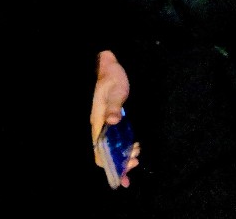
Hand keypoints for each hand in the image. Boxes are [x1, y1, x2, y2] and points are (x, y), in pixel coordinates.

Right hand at [90, 50, 138, 186]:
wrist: (109, 66)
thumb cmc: (110, 77)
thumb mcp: (113, 90)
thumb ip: (113, 106)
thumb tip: (112, 122)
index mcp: (97, 123)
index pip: (99, 152)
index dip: (111, 164)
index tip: (125, 168)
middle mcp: (100, 127)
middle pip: (107, 153)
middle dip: (121, 162)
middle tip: (136, 161)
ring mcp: (107, 124)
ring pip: (113, 148)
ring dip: (125, 155)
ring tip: (137, 152)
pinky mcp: (114, 121)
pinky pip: (118, 140)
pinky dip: (126, 147)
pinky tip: (135, 147)